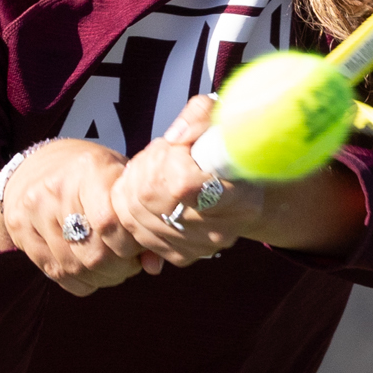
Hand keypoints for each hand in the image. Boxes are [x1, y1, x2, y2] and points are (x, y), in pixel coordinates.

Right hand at [0, 140, 159, 296]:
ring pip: (75, 267)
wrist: (36, 166)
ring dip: (102, 276)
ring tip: (114, 267)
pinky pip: (57, 275)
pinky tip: (92, 270)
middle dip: (120, 267)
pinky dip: (82, 281)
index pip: (109, 223)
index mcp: (88, 169)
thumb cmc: (93, 175)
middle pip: (93, 252)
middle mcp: (55, 189)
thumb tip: (154, 266)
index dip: (129, 246)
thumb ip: (139, 220)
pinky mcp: (20, 232)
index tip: (139, 247)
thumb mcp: (120, 182)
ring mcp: (33, 212)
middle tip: (130, 262)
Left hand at [110, 96, 261, 266]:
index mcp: (239, 197)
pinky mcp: (182, 256)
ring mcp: (200, 247)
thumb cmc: (228, 146)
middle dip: (143, 168)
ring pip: (137, 217)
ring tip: (153, 169)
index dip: (165, 160)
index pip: (182, 185)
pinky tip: (149, 192)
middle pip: (150, 198)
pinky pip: (137, 232)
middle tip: (158, 153)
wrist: (238, 185)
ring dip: (133, 186)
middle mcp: (221, 231)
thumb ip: (198, 117)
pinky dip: (132, 209)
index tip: (175, 145)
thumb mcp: (219, 118)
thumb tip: (174, 137)